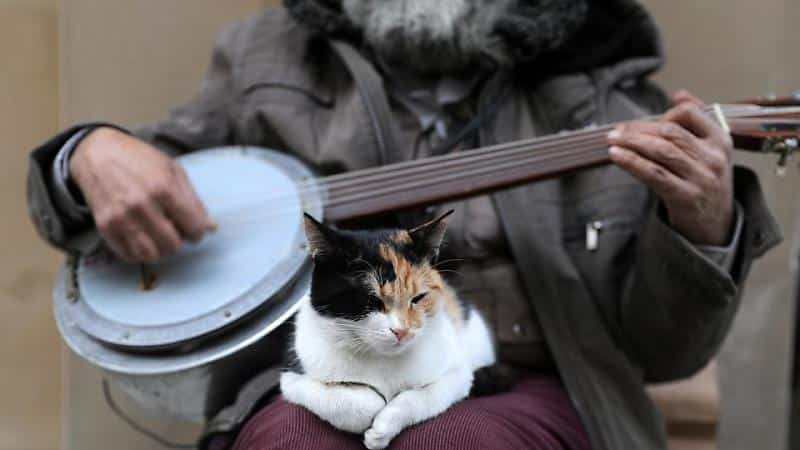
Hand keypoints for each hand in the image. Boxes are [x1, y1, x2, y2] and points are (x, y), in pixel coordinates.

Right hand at [69, 127, 214, 261]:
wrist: (97, 153)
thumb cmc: (140, 159)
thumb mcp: (173, 170)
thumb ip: (193, 201)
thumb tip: (211, 227)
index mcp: (164, 188)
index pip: (194, 227)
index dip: (198, 231)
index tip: (194, 228)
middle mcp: (142, 205)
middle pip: (173, 245)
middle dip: (179, 241)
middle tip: (175, 230)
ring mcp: (121, 217)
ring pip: (151, 255)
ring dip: (159, 250)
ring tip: (159, 236)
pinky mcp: (105, 226)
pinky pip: (128, 255)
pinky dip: (140, 253)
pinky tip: (143, 238)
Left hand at [607, 90, 734, 245]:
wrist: (715, 223)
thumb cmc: (705, 180)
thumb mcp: (710, 150)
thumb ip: (696, 122)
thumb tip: (679, 94)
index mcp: (721, 140)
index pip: (690, 113)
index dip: (665, 113)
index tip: (646, 122)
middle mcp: (714, 157)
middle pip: (670, 132)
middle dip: (639, 129)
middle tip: (616, 130)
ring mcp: (701, 178)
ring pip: (661, 151)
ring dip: (632, 142)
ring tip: (611, 140)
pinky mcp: (686, 197)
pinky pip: (654, 174)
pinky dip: (632, 162)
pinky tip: (616, 156)